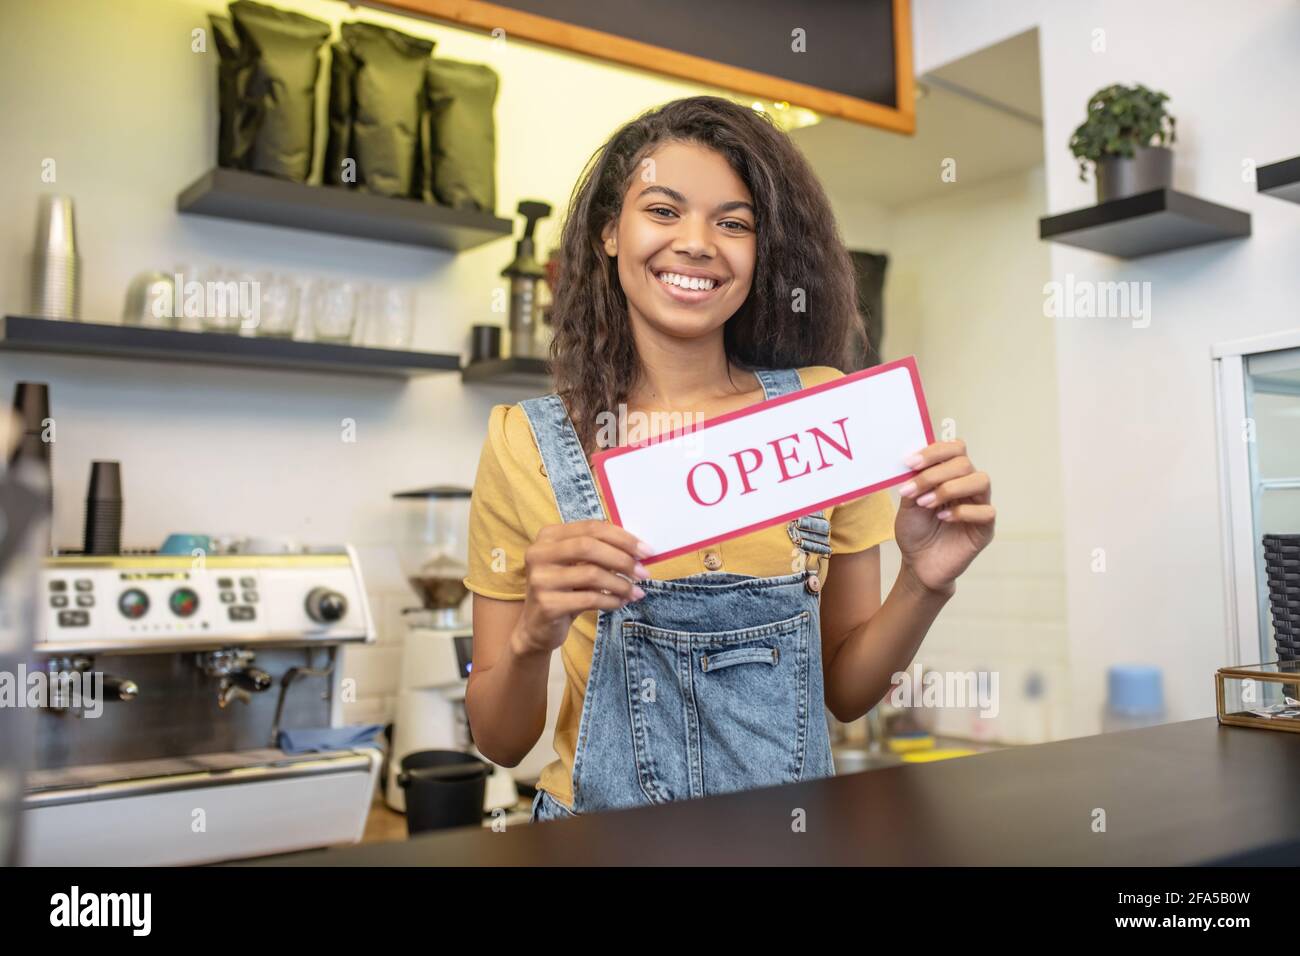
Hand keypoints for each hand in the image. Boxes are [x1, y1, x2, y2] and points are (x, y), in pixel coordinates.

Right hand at [512, 520, 650, 656]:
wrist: (537, 626)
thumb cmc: (564, 590)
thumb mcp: (577, 565)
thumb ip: (600, 551)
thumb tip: (639, 550)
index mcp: (548, 536)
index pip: (591, 528)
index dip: (622, 537)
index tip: (646, 551)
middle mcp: (539, 553)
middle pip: (589, 547)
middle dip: (622, 559)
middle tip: (644, 572)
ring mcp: (540, 579)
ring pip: (591, 574)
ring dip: (620, 584)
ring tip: (635, 592)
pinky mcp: (546, 604)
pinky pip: (589, 599)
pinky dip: (611, 600)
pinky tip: (620, 603)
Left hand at [894, 439, 994, 595]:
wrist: (918, 564)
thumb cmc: (915, 531)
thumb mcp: (908, 502)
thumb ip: (914, 481)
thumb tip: (914, 459)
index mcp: (950, 475)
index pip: (955, 449)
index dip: (934, 451)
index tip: (910, 462)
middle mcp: (967, 486)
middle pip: (965, 462)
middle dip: (934, 474)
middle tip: (913, 490)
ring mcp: (979, 505)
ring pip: (980, 480)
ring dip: (949, 489)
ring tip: (926, 504)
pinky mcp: (985, 528)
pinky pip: (986, 511)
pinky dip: (962, 512)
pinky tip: (943, 519)